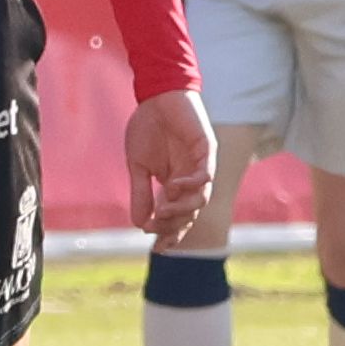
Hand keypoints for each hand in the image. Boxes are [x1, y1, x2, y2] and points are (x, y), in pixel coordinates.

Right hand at [127, 89, 221, 242]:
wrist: (155, 97)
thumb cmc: (147, 127)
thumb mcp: (138, 166)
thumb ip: (140, 193)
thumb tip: (138, 224)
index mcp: (175, 185)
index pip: (176, 218)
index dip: (168, 234)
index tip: (156, 249)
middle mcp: (191, 180)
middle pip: (189, 214)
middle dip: (173, 225)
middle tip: (155, 224)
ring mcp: (200, 166)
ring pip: (200, 199)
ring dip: (183, 209)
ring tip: (163, 207)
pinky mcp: (206, 151)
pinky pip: (205, 175)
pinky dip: (192, 184)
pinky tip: (173, 185)